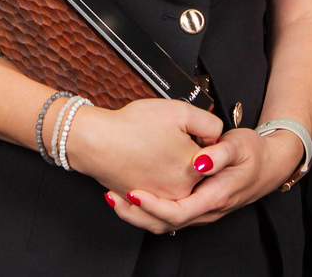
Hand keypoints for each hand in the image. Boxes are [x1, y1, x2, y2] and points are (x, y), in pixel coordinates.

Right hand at [62, 98, 221, 208]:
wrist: (96, 141)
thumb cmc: (133, 126)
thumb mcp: (180, 111)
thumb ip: (208, 123)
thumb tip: (216, 138)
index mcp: (194, 170)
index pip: (212, 155)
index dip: (199, 138)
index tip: (184, 132)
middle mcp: (180, 191)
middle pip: (195, 172)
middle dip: (185, 154)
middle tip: (166, 138)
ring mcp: (160, 199)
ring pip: (176, 183)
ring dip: (170, 167)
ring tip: (154, 148)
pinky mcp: (142, 201)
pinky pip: (155, 193)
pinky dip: (152, 178)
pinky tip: (143, 161)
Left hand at [108, 126, 304, 233]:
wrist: (269, 165)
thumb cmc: (253, 153)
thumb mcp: (238, 146)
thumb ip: (218, 153)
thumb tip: (198, 162)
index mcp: (215, 197)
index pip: (179, 212)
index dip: (154, 206)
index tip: (134, 193)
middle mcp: (207, 210)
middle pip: (166, 223)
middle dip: (136, 214)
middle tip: (112, 197)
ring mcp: (201, 211)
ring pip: (165, 223)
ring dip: (138, 214)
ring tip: (113, 197)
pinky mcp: (196, 206)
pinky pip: (168, 215)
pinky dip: (148, 208)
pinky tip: (132, 193)